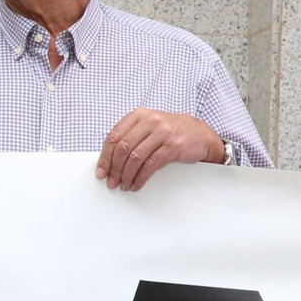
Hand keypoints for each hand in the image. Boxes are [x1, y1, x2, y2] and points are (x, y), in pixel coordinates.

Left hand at [96, 109, 223, 191]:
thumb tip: (107, 159)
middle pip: (123, 148)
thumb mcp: (148, 126)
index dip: (104, 157)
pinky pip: (150, 165)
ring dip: (126, 175)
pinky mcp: (173, 146)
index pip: (113, 137)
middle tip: (111, 181)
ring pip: (135, 158)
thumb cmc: (170, 131)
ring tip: (123, 185)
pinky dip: (140, 178)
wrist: (200, 134)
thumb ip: (129, 136)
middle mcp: (150, 121)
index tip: (101, 171)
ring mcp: (163, 133)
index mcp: (138, 115)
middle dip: (114, 169)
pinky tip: (136, 184)